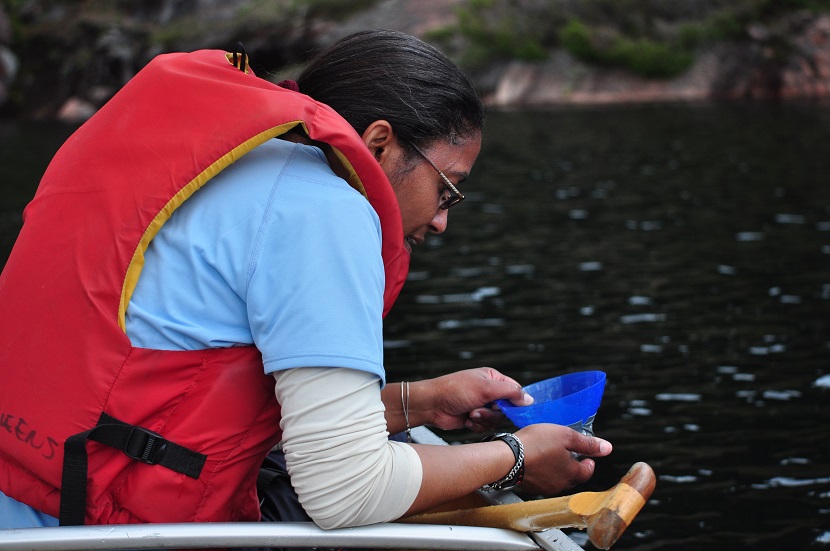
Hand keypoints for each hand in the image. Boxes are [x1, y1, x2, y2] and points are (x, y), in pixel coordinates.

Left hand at [414, 367, 532, 431]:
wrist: (432, 405)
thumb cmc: (455, 390)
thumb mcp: (485, 388)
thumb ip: (510, 392)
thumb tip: (529, 399)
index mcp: (493, 379)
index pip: (515, 390)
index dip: (516, 401)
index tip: (514, 409)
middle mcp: (489, 392)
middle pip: (507, 409)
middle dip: (493, 412)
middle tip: (481, 409)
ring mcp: (481, 405)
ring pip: (496, 420)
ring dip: (484, 419)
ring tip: (470, 414)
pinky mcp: (474, 418)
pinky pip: (486, 426)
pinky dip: (477, 425)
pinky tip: (466, 420)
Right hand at [516, 424, 612, 494]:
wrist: (507, 458)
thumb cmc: (535, 444)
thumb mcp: (565, 436)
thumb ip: (587, 443)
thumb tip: (607, 448)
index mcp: (572, 473)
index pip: (588, 472)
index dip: (589, 462)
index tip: (587, 455)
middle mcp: (560, 484)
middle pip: (573, 476)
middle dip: (574, 465)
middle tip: (569, 452)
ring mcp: (544, 487)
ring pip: (558, 478)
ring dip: (558, 468)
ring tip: (551, 454)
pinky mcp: (531, 486)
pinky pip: (543, 479)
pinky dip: (544, 471)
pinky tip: (537, 460)